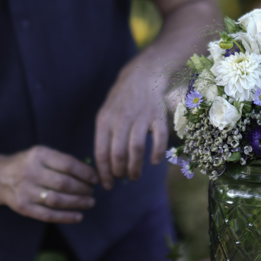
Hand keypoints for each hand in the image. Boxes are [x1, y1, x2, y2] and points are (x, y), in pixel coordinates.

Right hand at [0, 146, 98, 222]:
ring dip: (78, 203)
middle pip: (64, 183)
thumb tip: (90, 173)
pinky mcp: (23, 207)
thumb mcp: (41, 154)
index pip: (68, 164)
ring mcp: (26, 191)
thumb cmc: (28, 164)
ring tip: (90, 202)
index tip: (95, 178)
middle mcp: (31, 172)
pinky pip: (48, 215)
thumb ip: (62, 161)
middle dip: (83, 189)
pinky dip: (66, 217)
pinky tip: (78, 216)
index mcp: (39, 155)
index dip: (85, 173)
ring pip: (57, 200)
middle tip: (92, 192)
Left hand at [94, 71, 167, 189]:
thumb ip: (104, 137)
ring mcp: (141, 117)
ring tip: (135, 176)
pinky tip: (154, 161)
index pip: (101, 153)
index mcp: (105, 120)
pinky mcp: (158, 116)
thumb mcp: (106, 114)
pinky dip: (157, 153)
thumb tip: (104, 166)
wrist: (142, 75)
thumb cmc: (121, 100)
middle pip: (118, 154)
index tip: (106, 185)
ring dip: (136, 167)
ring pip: (136, 149)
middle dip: (120, 172)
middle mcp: (121, 119)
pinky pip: (159, 138)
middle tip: (123, 179)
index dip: (103, 173)